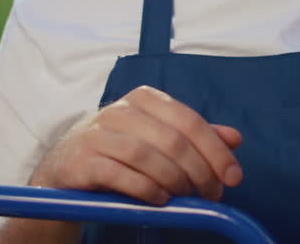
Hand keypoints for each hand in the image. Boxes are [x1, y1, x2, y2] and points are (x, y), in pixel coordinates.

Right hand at [29, 85, 243, 204]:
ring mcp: (98, 134)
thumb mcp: (158, 139)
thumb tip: (235, 138)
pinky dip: (146, 190)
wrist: (64, 168)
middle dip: (200, 171)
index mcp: (144, 99)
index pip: (190, 121)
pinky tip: (159, 200)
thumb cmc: (118, 151)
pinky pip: (121, 175)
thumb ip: (195, 137)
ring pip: (148, 156)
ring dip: (174, 181)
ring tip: (184, 198)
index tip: (234, 177)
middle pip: (172, 140)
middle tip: (211, 194)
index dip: (216, 150)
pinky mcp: (82, 160)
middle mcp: (120, 110)